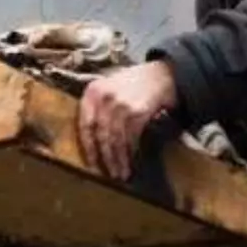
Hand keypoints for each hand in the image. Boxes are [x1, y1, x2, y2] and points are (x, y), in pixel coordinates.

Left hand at [78, 61, 176, 181]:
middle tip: (109, 173)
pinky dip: (131, 151)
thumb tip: (93, 141)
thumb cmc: (134, 83)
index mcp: (92, 92)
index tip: (91, 164)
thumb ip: (97, 109)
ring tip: (121, 173)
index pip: (84, 125)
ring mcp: (120, 104)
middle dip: (105, 158)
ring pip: (115, 139)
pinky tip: (132, 160)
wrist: (162, 73)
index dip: (88, 147)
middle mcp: (103, 97)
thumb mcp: (109, 88)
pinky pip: (130, 138)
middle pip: (100, 135)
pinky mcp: (137, 111)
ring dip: (119, 159)